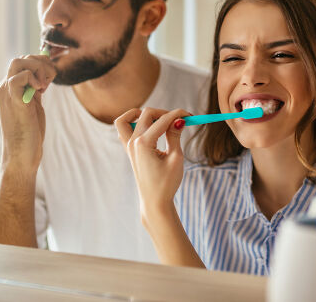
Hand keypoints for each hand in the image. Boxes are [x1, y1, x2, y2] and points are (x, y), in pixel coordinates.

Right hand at [0, 54, 55, 173]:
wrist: (22, 155)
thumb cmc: (29, 131)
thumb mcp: (34, 104)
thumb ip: (36, 89)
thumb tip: (45, 73)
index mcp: (9, 87)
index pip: (23, 61)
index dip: (41, 64)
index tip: (49, 81)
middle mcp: (5, 87)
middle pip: (21, 58)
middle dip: (41, 64)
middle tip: (50, 82)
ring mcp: (7, 93)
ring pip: (19, 62)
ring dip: (39, 69)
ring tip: (45, 87)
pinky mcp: (15, 102)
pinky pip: (19, 77)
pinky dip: (33, 78)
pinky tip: (40, 92)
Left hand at [114, 108, 189, 227]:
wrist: (154, 202)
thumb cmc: (166, 183)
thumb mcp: (175, 158)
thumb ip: (175, 135)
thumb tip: (179, 119)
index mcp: (144, 143)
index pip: (163, 120)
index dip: (178, 115)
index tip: (191, 116)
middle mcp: (133, 142)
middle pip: (146, 114)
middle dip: (165, 113)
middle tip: (180, 121)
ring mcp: (128, 146)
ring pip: (128, 118)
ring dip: (143, 115)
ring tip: (159, 120)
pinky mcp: (129, 150)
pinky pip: (123, 129)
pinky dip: (133, 123)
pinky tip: (149, 128)